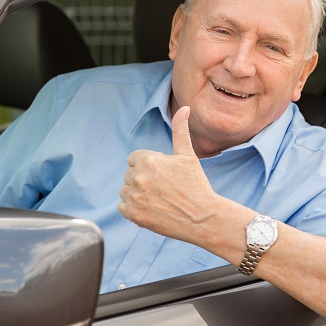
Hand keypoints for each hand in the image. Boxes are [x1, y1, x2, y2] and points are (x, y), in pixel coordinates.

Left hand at [118, 106, 221, 242]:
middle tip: (165, 189)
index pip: (134, 159)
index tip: (163, 175)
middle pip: (130, 175)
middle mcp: (138, 177)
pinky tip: (152, 208)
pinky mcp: (133, 215)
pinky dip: (134, 208)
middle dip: (143, 179)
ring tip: (159, 199)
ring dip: (137, 194)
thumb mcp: (188, 155)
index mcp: (148, 160)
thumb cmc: (197, 185)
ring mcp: (134, 197)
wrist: (202, 218)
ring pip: (125, 190)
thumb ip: (180, 130)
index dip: (149, 166)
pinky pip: (123, 207)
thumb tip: (185, 108)